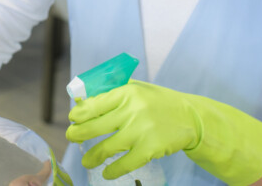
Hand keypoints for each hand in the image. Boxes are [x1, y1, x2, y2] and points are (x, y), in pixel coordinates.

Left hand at [66, 80, 261, 185]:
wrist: (190, 118)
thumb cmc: (159, 102)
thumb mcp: (138, 89)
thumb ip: (114, 91)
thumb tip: (85, 99)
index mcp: (127, 92)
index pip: (95, 104)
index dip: (79, 113)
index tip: (73, 118)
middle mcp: (132, 110)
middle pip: (95, 125)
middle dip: (78, 133)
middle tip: (71, 137)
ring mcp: (141, 131)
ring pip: (107, 147)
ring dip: (92, 156)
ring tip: (86, 161)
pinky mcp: (149, 149)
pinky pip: (125, 163)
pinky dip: (113, 171)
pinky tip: (106, 173)